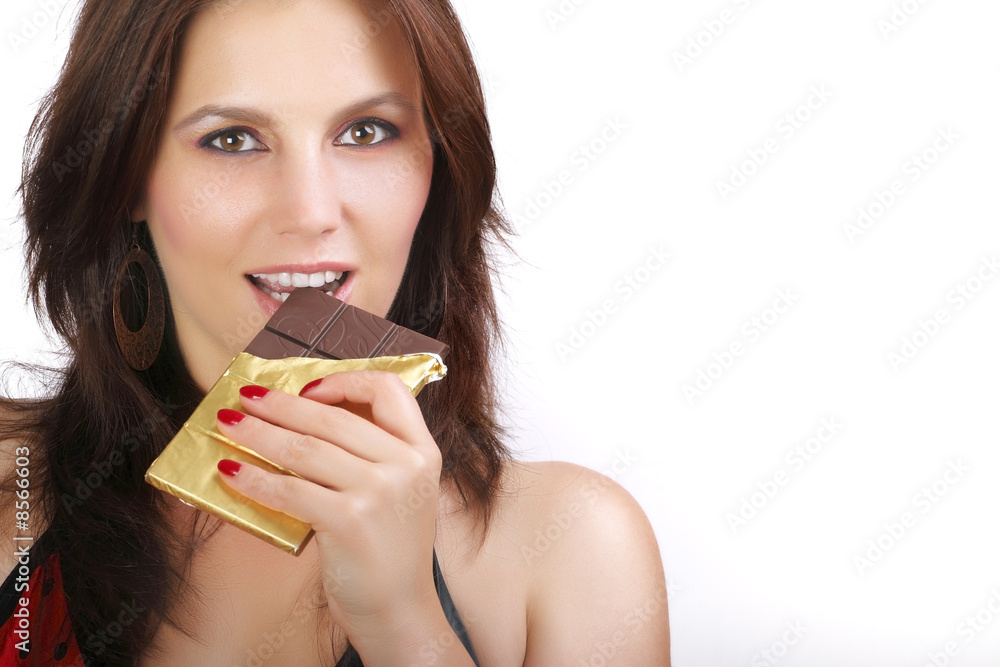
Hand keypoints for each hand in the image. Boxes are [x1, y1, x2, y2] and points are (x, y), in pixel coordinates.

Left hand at [214, 370, 443, 640]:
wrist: (400, 610)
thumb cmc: (390, 551)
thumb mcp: (401, 492)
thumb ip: (370, 457)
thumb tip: (302, 423)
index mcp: (422, 451)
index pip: (389, 389)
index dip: (345, 381)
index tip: (308, 389)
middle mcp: (406, 465)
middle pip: (333, 417)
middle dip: (280, 404)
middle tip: (245, 397)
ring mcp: (380, 491)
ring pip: (305, 448)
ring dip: (258, 434)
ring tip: (229, 427)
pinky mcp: (350, 520)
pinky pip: (290, 488)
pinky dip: (254, 478)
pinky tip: (231, 472)